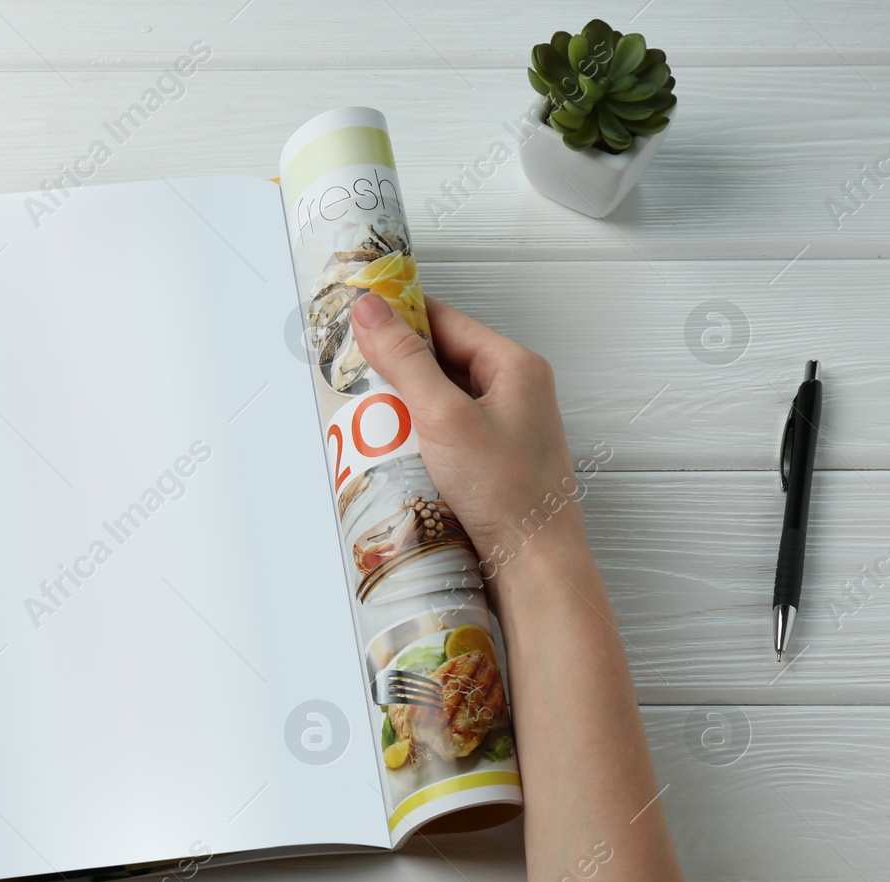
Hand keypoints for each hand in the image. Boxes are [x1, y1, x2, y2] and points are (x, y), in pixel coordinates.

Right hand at [351, 292, 590, 594]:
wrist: (534, 564)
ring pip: (439, 398)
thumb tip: (370, 309)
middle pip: (440, 359)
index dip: (398, 319)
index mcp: (515, 365)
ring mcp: (503, 426)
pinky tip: (394, 452)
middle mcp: (514, 391)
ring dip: (403, 406)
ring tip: (370, 419)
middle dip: (395, 369)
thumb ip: (405, 360)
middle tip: (355, 377)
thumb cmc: (507, 493)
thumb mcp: (444, 416)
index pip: (444, 320)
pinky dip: (416, 436)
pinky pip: (444, 432)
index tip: (355, 321)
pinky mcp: (491, 459)